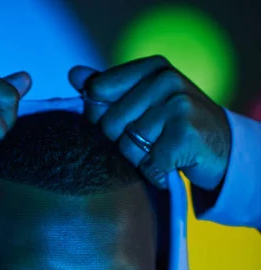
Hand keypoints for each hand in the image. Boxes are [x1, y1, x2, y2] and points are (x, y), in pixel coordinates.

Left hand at [68, 55, 230, 190]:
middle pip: (110, 124)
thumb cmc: (176, 127)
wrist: (223, 150)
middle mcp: (166, 81)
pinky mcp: (184, 136)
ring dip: (141, 161)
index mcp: (153, 67)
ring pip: (127, 147)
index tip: (121, 124)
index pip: (99, 90)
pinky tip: (171, 165)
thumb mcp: (145, 101)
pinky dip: (155, 173)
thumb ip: (109, 88)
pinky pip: (147, 165)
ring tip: (162, 152)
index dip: (100, 116)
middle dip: (122, 143)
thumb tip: (74, 75)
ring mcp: (178, 107)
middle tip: (150, 142)